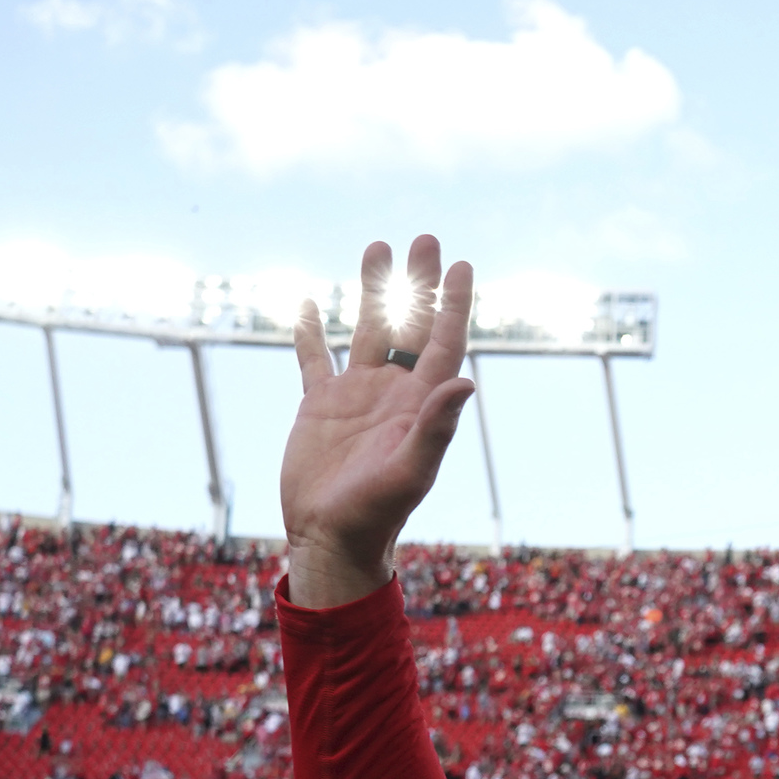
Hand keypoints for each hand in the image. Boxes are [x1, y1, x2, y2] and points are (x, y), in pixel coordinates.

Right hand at [282, 234, 478, 609]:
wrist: (330, 539)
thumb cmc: (377, 513)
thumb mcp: (411, 471)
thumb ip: (436, 427)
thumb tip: (466, 381)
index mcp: (420, 404)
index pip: (442, 342)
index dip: (453, 304)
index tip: (460, 264)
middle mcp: (392, 392)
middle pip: (409, 325)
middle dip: (417, 283)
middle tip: (424, 239)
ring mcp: (355, 395)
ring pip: (367, 331)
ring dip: (373, 292)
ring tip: (377, 248)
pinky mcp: (318, 405)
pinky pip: (314, 358)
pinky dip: (311, 331)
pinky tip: (311, 303)